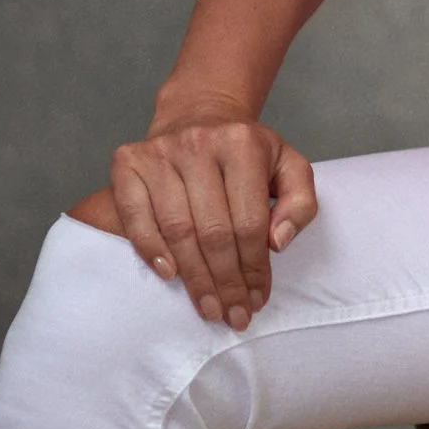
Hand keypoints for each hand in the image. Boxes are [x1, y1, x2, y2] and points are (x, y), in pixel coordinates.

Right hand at [109, 90, 317, 329]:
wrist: (199, 113)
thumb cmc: (246, 151)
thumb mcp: (288, 166)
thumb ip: (299, 203)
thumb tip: (278, 243)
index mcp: (243, 144)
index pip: (250, 221)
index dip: (255, 268)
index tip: (258, 299)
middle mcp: (198, 143)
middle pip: (213, 231)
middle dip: (226, 282)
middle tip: (233, 314)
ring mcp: (159, 151)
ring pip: (177, 230)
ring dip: (194, 278)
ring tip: (208, 308)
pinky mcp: (128, 162)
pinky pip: (136, 215)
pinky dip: (150, 249)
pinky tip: (170, 276)